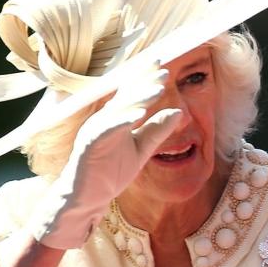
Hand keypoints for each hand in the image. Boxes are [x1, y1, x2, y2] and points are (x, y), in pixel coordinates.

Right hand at [31, 60, 181, 248]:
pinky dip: (121, 122)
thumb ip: (157, 131)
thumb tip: (179, 112)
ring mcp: (94, 131)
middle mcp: (104, 120)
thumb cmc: (110, 173)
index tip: (164, 67)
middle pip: (125, 96)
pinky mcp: (89, 146)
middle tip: (163, 71)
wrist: (88, 199)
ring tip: (157, 90)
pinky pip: (105, 130)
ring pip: (117, 110)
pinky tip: (137, 116)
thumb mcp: (141, 150)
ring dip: (137, 99)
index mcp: (115, 119)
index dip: (145, 80)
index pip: (131, 95)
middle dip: (144, 82)